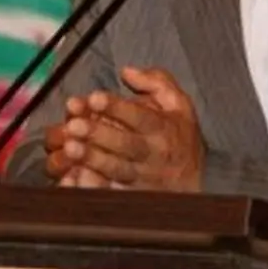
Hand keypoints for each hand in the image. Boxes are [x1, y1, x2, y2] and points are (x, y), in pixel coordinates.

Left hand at [56, 67, 204, 191]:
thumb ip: (156, 81)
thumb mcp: (179, 103)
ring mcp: (142, 178)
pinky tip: (72, 178)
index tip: (94, 97)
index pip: (140, 117)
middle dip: (99, 134)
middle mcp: (153, 154)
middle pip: (126, 145)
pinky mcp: (131, 196)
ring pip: (116, 170)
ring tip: (70, 147)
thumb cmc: (179, 137)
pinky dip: (91, 188)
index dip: (117, 107)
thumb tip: (127, 71)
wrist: (197, 183)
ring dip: (92, 159)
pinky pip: (110, 193)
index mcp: (162, 128)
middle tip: (74, 124)